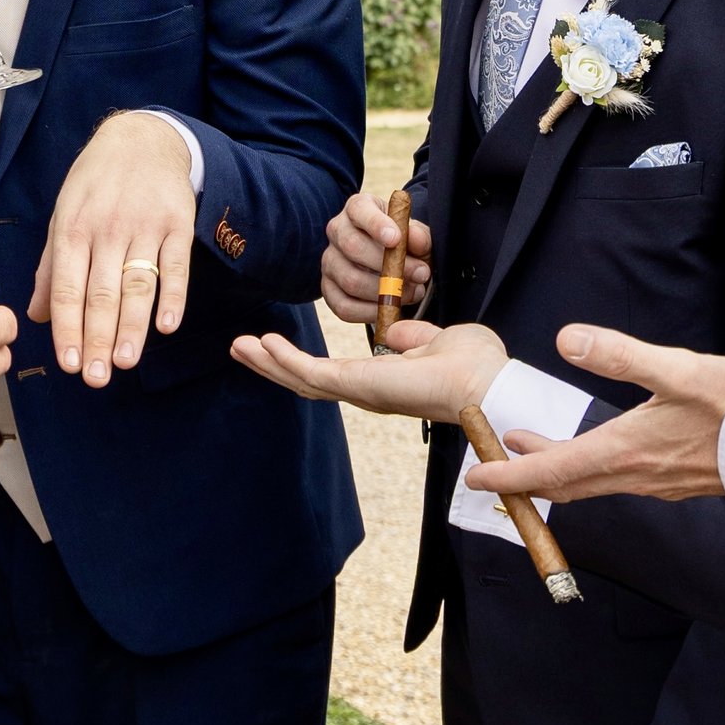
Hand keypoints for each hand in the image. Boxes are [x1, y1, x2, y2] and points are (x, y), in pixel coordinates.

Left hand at [31, 113, 196, 385]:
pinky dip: (172, 297)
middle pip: (101, 294)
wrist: (140, 139)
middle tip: (95, 377)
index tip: (67, 364)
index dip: (67, 329)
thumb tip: (37, 317)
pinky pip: (176, 266)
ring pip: (136, 285)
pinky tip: (166, 325)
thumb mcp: (63, 216)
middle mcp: (106, 229)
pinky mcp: (177, 223)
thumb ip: (51, 269)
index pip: (67, 289)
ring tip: (125, 361)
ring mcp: (144, 226)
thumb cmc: (95, 184)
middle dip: (97, 339)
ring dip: (131, 327)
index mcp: (72, 229)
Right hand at [230, 319, 508, 423]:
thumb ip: (413, 337)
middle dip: (271, 365)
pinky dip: (286, 358)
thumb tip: (395, 333)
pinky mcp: (357, 384)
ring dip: (268, 362)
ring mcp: (358, 391)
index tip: (274, 346)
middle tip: (241, 347)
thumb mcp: (437, 340)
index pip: (330, 374)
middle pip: (305, 381)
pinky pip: (312, 372)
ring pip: (301, 379)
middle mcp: (364, 391)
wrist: (484, 381)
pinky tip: (264, 342)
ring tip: (240, 345)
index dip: (299, 362)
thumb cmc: (473, 365)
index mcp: (380, 382)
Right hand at [320, 188, 433, 323]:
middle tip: (420, 274)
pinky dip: (370, 312)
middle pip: (352, 246)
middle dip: (389, 265)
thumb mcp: (416, 235)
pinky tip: (389, 307)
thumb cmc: (404, 243)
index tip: (396, 239)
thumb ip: (419, 236)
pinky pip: (344, 306)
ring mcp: (329, 261)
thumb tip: (415, 241)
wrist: (393, 264)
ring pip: (350, 280)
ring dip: (385, 291)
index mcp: (358, 208)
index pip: (360, 210)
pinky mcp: (328, 289)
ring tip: (413, 292)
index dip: (376, 224)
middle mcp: (337, 231)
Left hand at [467, 326, 724, 507]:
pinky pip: (615, 479)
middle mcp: (633, 475)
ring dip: (554, 467)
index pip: (552, 470)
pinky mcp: (673, 479)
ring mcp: (654, 481)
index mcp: (623, 451)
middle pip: (564, 483)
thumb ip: (618, 355)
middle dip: (523, 474)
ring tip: (529, 445)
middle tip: (490, 462)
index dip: (509, 475)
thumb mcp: (675, 369)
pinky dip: (586, 467)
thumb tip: (566, 339)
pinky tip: (593, 448)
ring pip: (589, 482)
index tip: (476, 476)